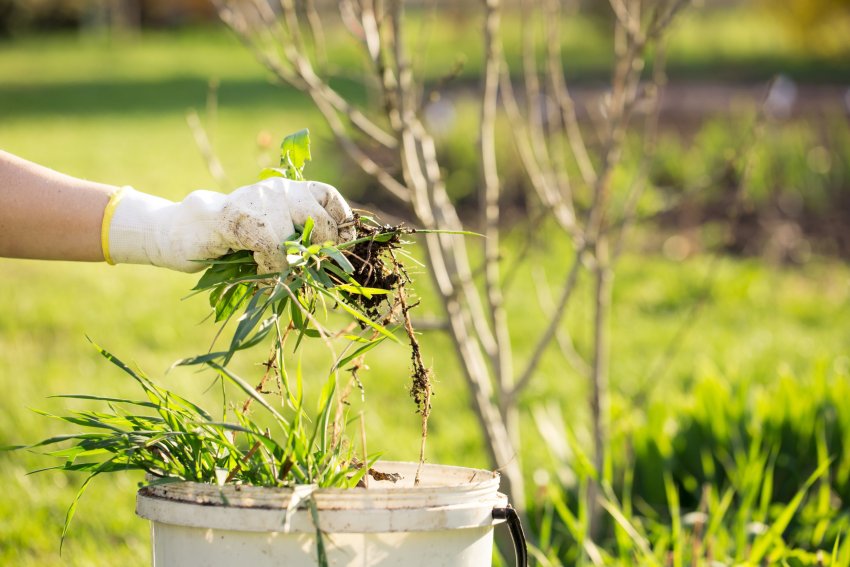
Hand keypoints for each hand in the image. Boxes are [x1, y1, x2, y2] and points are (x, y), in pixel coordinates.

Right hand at [105, 178, 354, 272]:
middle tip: (309, 267)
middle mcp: (275, 188)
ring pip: (295, 236)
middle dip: (321, 247)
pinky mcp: (236, 216)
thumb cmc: (229, 241)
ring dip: (289, 262)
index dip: (343, 221)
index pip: (328, 196)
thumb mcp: (271, 237)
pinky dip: (270, 263)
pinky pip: (271, 244)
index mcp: (287, 190)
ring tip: (270, 266)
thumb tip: (335, 261)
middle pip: (319, 216)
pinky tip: (256, 264)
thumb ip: (298, 240)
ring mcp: (255, 200)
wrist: (178, 234)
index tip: (345, 245)